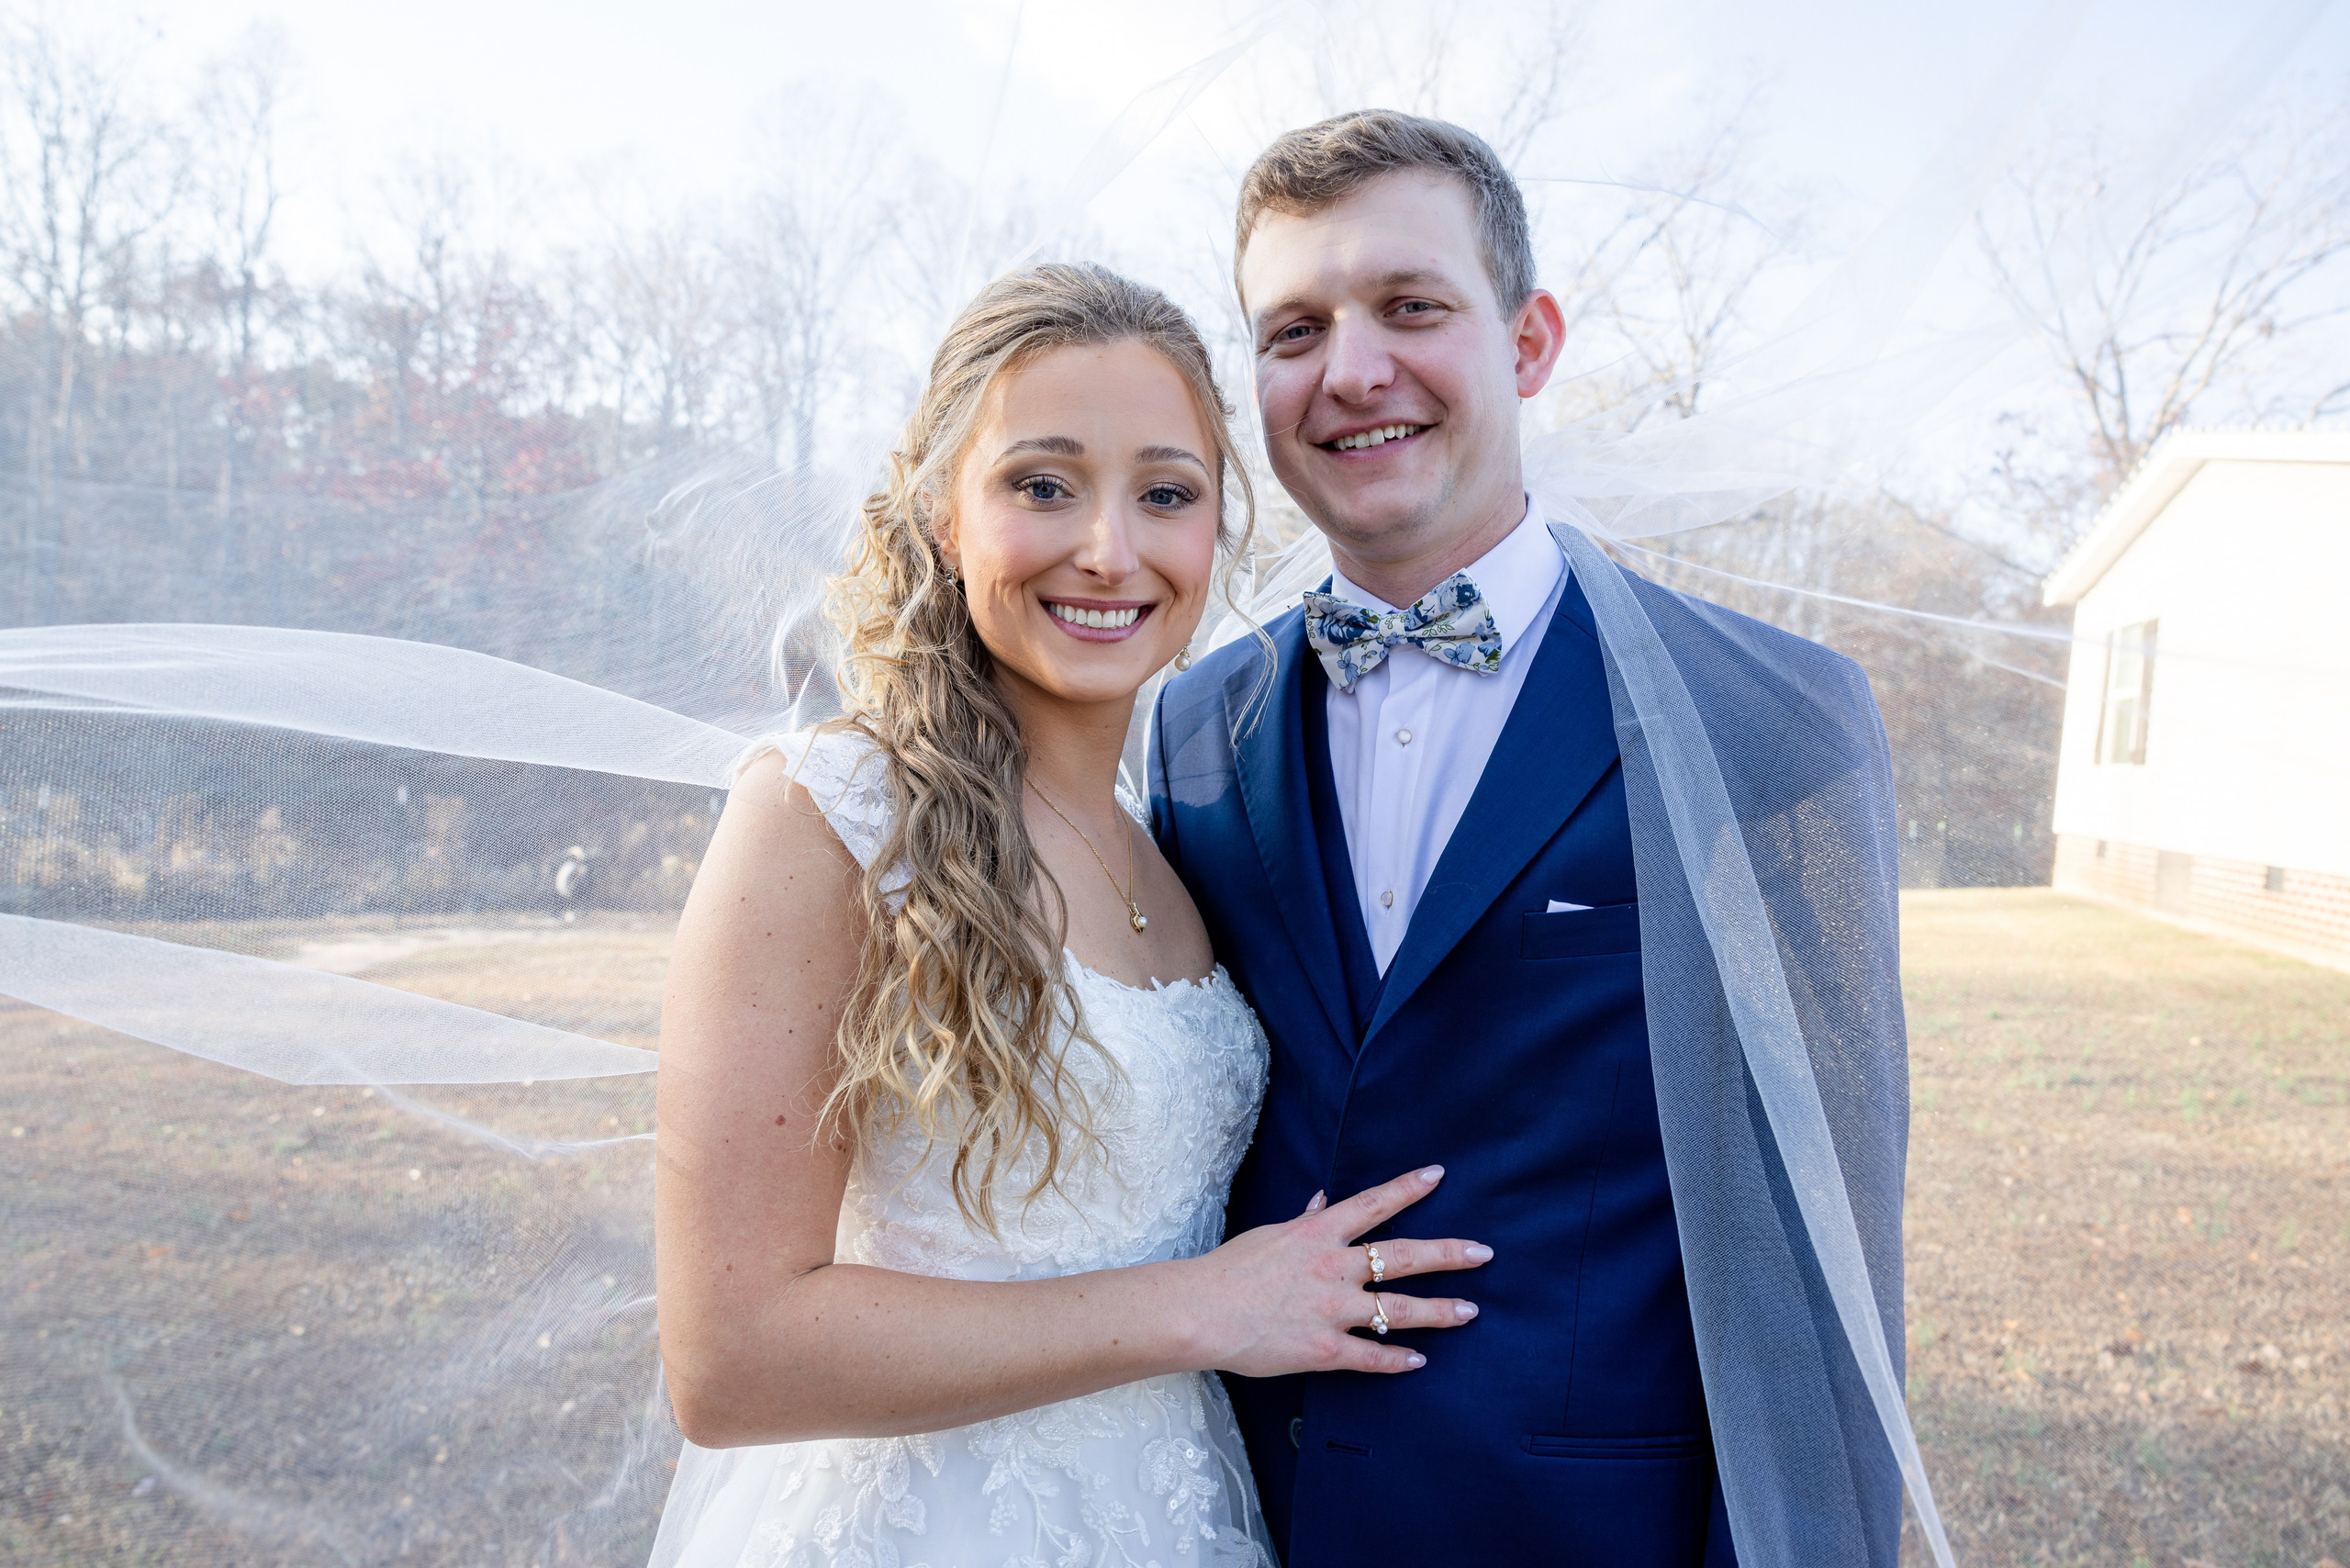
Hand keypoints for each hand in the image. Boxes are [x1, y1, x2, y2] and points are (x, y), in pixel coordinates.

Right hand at [1178, 1165, 1491, 1377]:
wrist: (1200, 1312)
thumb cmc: (1229, 1270)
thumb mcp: (1270, 1234)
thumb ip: (1305, 1221)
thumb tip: (1324, 1202)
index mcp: (1319, 1234)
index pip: (1374, 1204)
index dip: (1408, 1188)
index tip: (1439, 1175)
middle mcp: (1334, 1268)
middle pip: (1404, 1256)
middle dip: (1449, 1253)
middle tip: (1483, 1252)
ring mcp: (1333, 1311)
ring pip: (1400, 1311)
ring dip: (1439, 1312)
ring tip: (1469, 1311)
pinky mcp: (1326, 1350)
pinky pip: (1372, 1357)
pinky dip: (1398, 1360)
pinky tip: (1418, 1360)